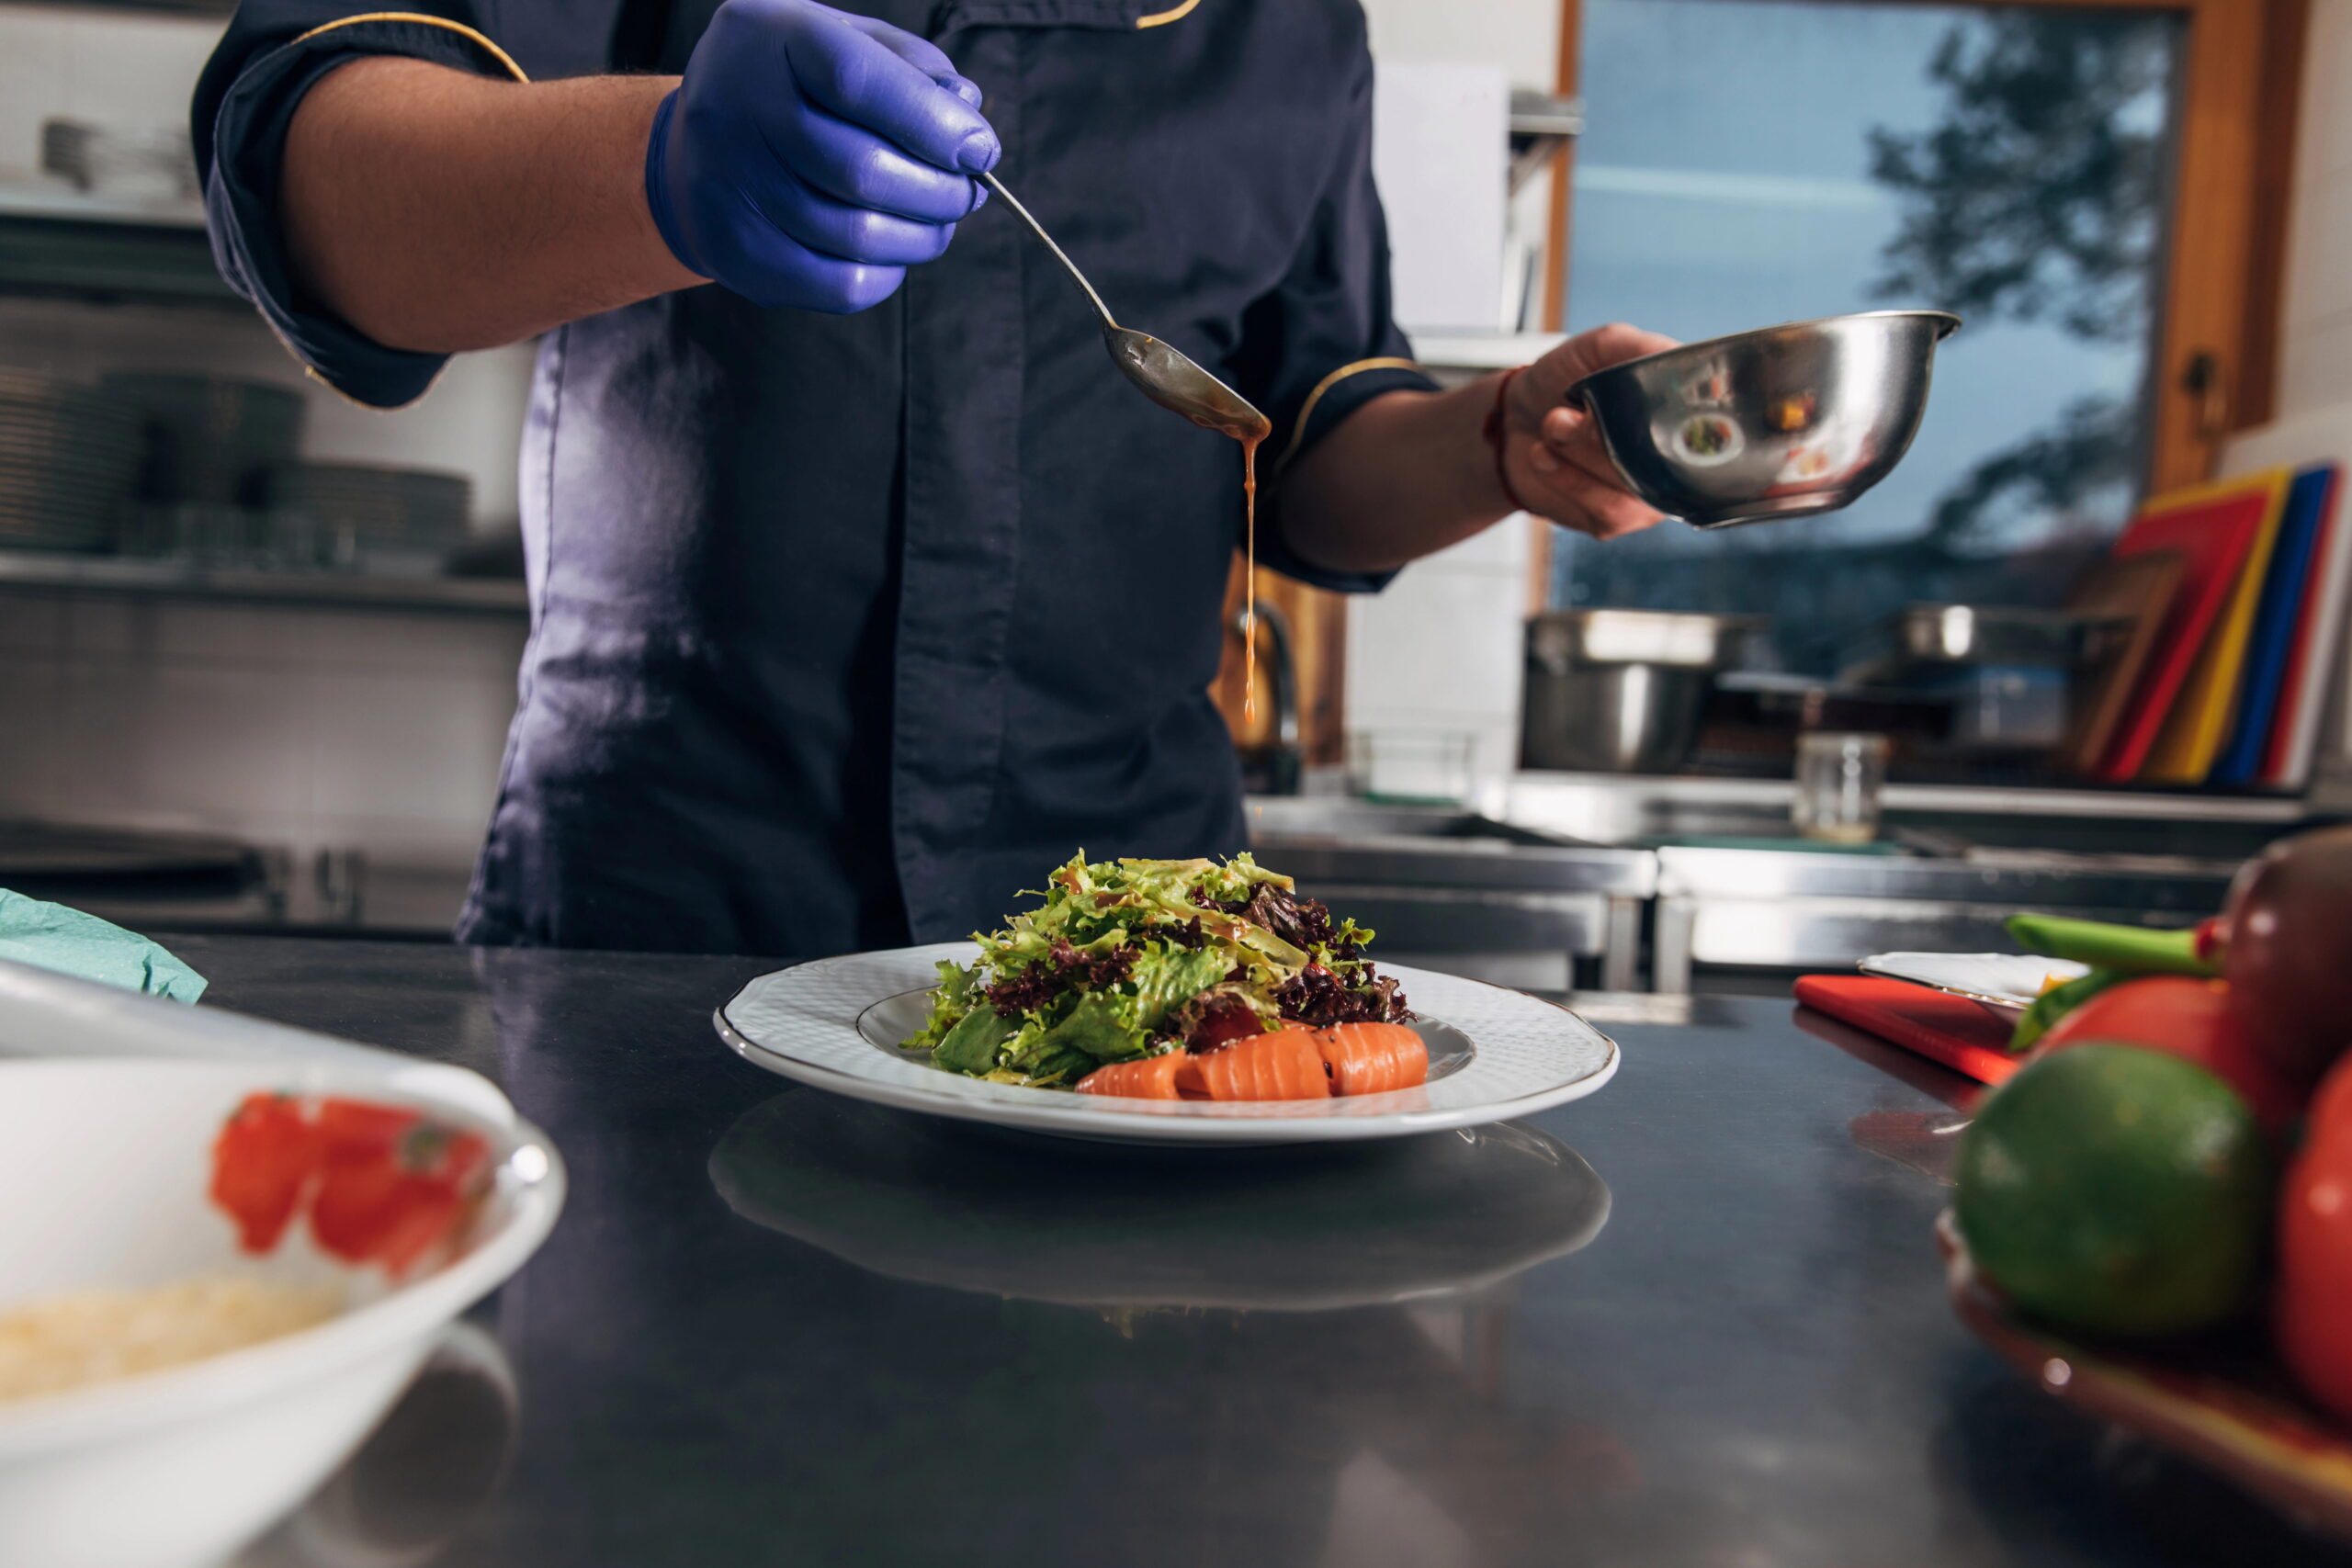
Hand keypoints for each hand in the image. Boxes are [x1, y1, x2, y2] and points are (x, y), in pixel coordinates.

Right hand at [643, 0, 998, 311]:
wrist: (695, 142)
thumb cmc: (795, 84)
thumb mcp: (846, 41)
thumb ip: (911, 68)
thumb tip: (967, 120)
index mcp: (769, 38)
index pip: (858, 83)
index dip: (933, 123)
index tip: (981, 150)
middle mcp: (734, 110)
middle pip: (861, 171)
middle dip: (940, 192)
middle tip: (968, 193)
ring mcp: (727, 188)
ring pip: (856, 237)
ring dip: (923, 236)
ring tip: (937, 220)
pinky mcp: (735, 254)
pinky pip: (839, 286)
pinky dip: (888, 274)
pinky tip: (895, 250)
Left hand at [1499, 323, 1678, 539]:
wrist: (1512, 419)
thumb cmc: (1564, 379)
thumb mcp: (1601, 347)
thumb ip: (1642, 349)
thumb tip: (1681, 359)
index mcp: (1685, 415)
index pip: (1709, 427)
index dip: (1676, 421)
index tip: (1624, 408)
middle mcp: (1679, 461)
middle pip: (1664, 460)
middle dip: (1602, 435)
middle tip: (1563, 416)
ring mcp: (1651, 495)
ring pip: (1633, 487)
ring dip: (1580, 454)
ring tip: (1551, 427)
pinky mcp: (1616, 521)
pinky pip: (1607, 511)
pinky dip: (1567, 479)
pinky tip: (1543, 456)